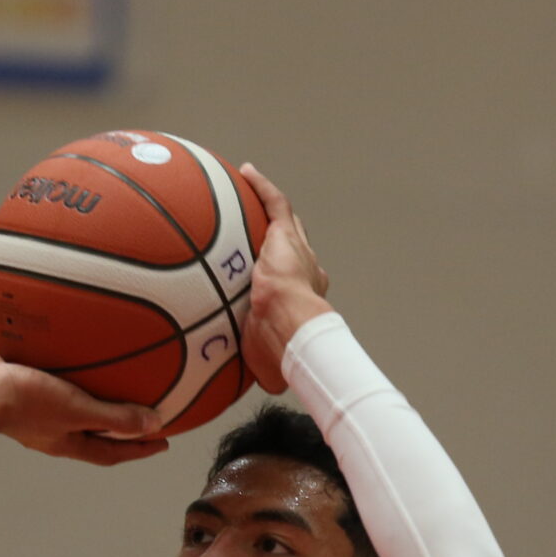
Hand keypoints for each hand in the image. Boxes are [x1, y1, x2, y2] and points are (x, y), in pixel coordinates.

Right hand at [0, 351, 167, 466]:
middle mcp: (56, 430)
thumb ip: (114, 418)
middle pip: (97, 432)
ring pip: (77, 408)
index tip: (163, 442)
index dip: (140, 448)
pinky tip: (81, 359)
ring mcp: (40, 411)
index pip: (113, 452)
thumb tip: (154, 424)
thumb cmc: (24, 402)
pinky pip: (59, 385)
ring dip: (99, 401)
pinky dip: (75, 378)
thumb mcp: (76, 410)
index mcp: (69, 442)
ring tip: (119, 385)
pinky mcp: (27, 387)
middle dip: (123, 427)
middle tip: (148, 415)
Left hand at [236, 162, 332, 394]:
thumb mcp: (270, 362)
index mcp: (307, 299)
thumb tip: (268, 385)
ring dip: (272, 212)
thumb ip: (267, 364)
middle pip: (298, 251)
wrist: (291, 330)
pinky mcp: (285, 235)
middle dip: (287, 245)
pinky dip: (262, 187)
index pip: (299, 285)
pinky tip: (246, 171)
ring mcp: (298, 251)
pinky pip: (274, 204)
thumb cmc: (285, 351)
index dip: (290, 282)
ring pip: (285, 225)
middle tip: (266, 238)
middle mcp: (309, 272)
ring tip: (252, 195)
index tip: (275, 283)